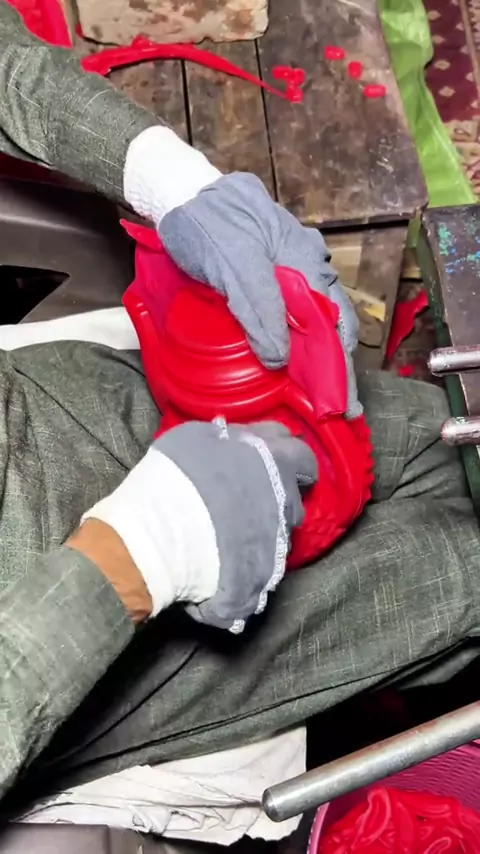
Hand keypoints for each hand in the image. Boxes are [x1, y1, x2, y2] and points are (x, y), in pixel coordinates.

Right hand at [82, 419, 317, 632]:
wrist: (158, 534)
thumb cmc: (175, 475)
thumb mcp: (198, 436)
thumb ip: (228, 437)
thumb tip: (233, 439)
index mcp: (275, 460)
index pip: (302, 455)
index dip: (288, 458)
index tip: (273, 462)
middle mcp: (285, 499)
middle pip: (293, 497)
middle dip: (278, 496)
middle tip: (249, 498)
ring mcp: (278, 539)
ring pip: (281, 533)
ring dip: (264, 529)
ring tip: (234, 532)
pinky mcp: (264, 574)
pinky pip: (263, 566)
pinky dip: (248, 561)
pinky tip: (225, 561)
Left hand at [124, 128, 360, 417]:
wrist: (178, 193)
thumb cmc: (206, 223)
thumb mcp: (233, 264)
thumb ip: (259, 308)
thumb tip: (280, 358)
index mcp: (307, 261)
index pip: (335, 323)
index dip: (340, 365)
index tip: (342, 404)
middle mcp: (307, 267)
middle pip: (330, 325)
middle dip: (332, 368)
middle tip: (332, 410)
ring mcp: (290, 271)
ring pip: (312, 322)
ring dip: (313, 358)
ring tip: (314, 396)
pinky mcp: (268, 277)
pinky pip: (291, 315)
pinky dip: (293, 343)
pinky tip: (287, 363)